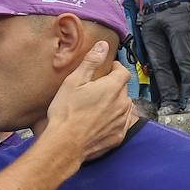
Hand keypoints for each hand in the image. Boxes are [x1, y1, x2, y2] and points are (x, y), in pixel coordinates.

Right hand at [44, 42, 133, 162]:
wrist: (65, 144)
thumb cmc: (66, 112)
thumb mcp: (74, 81)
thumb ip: (91, 62)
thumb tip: (103, 46)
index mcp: (112, 87)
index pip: (123, 72)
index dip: (116, 68)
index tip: (108, 69)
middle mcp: (122, 103)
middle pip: (123, 89)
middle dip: (113, 86)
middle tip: (97, 89)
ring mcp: (122, 121)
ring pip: (124, 106)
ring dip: (115, 103)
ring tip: (98, 106)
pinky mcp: (118, 136)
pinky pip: (122, 123)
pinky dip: (115, 120)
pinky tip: (101, 121)